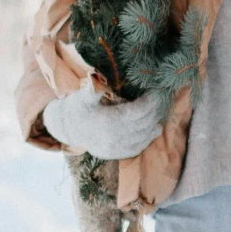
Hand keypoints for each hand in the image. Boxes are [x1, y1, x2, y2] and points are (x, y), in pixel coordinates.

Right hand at [42, 85, 169, 159]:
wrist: (68, 129)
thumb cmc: (76, 108)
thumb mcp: (82, 97)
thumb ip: (91, 89)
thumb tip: (95, 77)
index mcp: (108, 122)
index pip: (137, 112)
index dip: (150, 102)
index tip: (157, 91)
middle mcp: (114, 138)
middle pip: (143, 123)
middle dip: (154, 110)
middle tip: (162, 98)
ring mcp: (116, 148)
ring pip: (143, 136)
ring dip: (153, 123)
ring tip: (160, 110)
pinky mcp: (117, 154)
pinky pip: (138, 147)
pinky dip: (148, 138)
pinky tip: (153, 128)